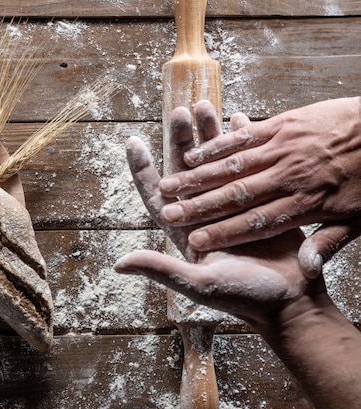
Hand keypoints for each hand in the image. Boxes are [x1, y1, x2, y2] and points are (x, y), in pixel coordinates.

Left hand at [114, 103, 320, 326]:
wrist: (290, 301)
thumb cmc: (244, 297)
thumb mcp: (199, 283)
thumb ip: (161, 269)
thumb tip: (119, 264)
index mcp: (184, 230)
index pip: (156, 195)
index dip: (143, 170)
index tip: (133, 142)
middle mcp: (203, 213)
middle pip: (185, 170)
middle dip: (180, 140)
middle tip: (179, 111)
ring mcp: (230, 204)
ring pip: (214, 162)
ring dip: (209, 135)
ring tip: (206, 106)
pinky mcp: (256, 199)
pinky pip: (245, 164)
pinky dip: (241, 144)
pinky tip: (239, 120)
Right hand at [157, 97, 360, 276]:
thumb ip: (329, 243)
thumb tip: (308, 268)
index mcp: (307, 204)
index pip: (256, 223)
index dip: (224, 233)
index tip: (197, 242)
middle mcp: (290, 177)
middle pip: (236, 196)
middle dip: (198, 206)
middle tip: (169, 213)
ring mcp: (285, 148)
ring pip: (233, 166)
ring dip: (198, 177)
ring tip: (169, 185)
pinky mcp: (284, 125)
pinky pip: (244, 137)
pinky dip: (216, 146)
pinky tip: (195, 154)